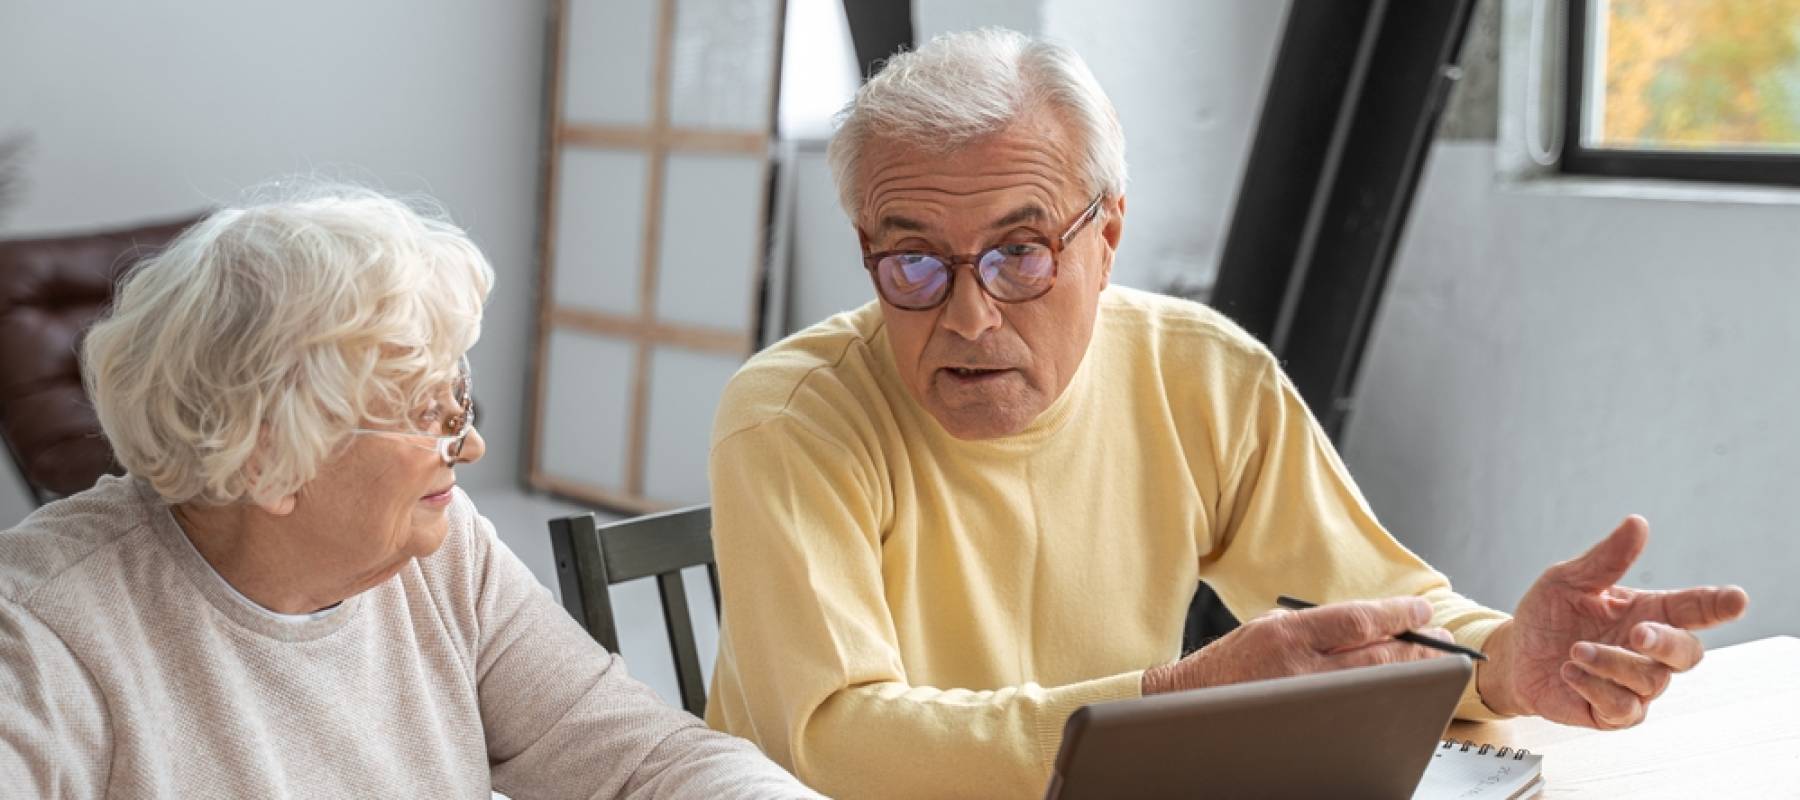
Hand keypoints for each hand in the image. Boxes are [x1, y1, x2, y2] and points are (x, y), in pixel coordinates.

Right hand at [1143, 597, 1452, 693]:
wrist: (1184, 707)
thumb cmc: (1226, 668)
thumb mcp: (1266, 629)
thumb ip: (1314, 629)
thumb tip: (1373, 628)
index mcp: (1286, 633)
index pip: (1356, 620)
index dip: (1397, 615)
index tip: (1422, 611)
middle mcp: (1297, 669)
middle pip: (1376, 658)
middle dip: (1416, 649)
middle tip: (1442, 642)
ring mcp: (1304, 704)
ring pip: (1374, 689)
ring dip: (1409, 677)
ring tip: (1432, 667)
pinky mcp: (1305, 730)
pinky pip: (1357, 716)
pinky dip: (1386, 704)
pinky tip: (1402, 697)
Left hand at [1478, 516, 1748, 728]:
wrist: (1515, 654)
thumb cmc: (1549, 615)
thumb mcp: (1568, 580)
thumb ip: (1606, 559)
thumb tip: (1637, 523)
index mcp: (1648, 612)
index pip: (1695, 609)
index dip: (1718, 604)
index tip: (1736, 599)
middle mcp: (1650, 652)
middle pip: (1687, 653)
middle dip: (1666, 643)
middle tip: (1639, 633)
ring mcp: (1636, 685)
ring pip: (1649, 681)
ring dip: (1610, 663)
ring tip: (1575, 649)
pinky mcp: (1615, 714)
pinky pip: (1623, 708)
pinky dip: (1595, 687)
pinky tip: (1570, 672)